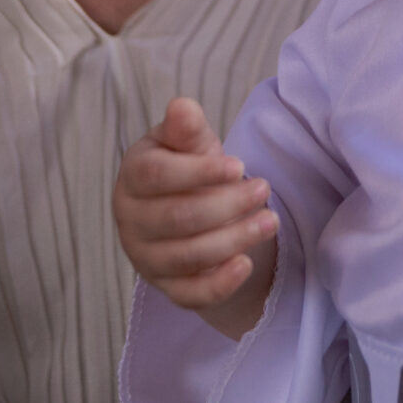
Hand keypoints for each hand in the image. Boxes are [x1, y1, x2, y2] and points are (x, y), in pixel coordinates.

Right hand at [114, 97, 278, 336]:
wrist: (193, 209)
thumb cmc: (190, 169)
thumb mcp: (190, 143)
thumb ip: (187, 129)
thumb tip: (181, 106)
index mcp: (132, 177)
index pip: (155, 177)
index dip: (198, 172)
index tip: (238, 165)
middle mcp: (131, 220)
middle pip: (177, 218)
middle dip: (226, 205)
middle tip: (263, 189)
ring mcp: (146, 258)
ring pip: (188, 256)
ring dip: (233, 239)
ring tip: (270, 220)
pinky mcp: (166, 287)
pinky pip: (189, 295)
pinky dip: (218, 284)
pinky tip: (246, 264)